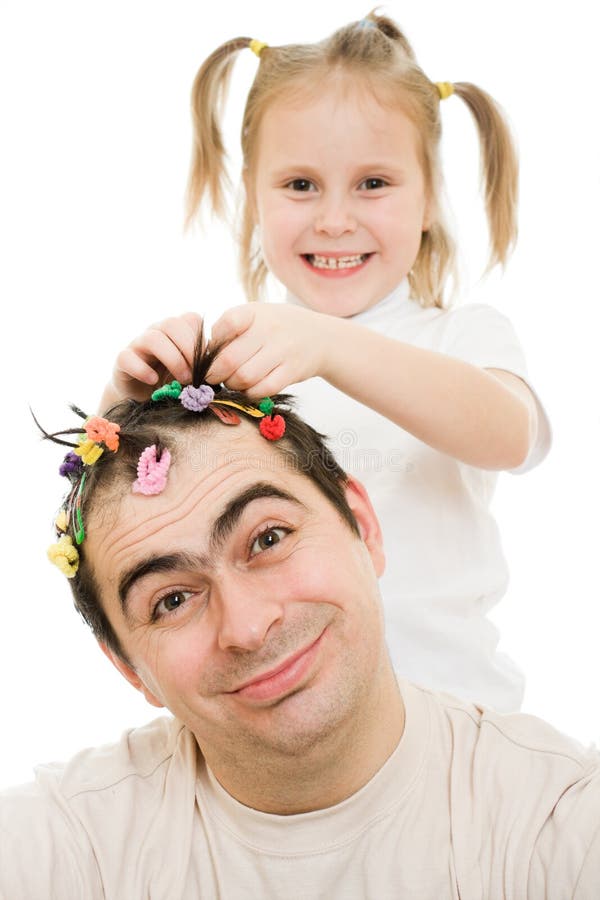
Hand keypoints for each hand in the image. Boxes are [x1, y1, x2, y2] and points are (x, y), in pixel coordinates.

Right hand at [99, 312, 202, 411]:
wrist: (143, 399)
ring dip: (172, 360)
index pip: (190, 319)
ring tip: (182, 381)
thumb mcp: (193, 373)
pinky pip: (127, 357)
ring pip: (153, 338)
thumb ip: (205, 366)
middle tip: (196, 374)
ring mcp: (138, 344)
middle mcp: (157, 332)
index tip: (209, 363)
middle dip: (188, 349)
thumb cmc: (172, 382)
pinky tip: (153, 381)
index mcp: (176, 332)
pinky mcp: (122, 361)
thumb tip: (221, 367)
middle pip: (172, 324)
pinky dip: (142, 369)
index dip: (201, 339)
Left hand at [208, 304, 327, 396]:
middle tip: (214, 376)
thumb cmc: (275, 328)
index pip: (226, 325)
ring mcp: (283, 350)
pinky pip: (263, 389)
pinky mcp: (292, 371)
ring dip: (232, 384)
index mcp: (254, 312)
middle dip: (215, 373)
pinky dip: (250, 393)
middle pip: (230, 359)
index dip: (214, 343)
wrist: (319, 337)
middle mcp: (269, 329)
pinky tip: (249, 388)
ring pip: (244, 377)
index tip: (213, 352)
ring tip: (233, 381)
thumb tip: (205, 354)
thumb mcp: (254, 316)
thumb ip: (229, 330)